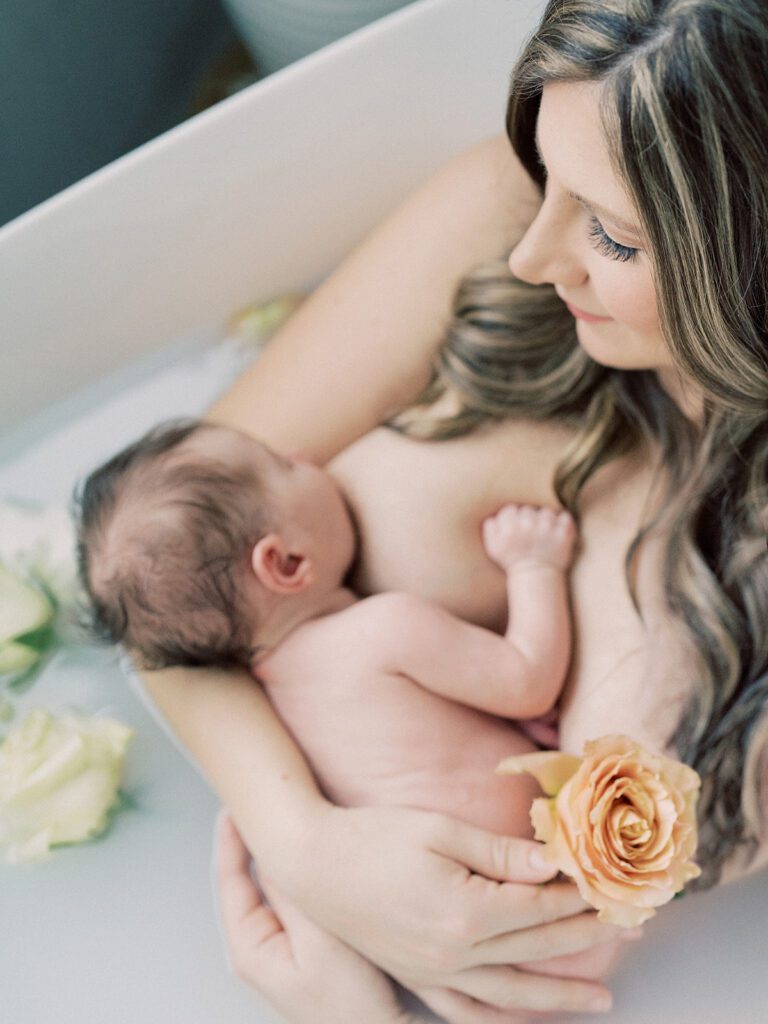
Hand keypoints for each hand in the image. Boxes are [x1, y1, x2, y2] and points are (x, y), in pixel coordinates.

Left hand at [215, 811, 418, 1023]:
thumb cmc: (350, 1003)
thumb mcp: (321, 943)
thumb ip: (296, 894)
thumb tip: (275, 850)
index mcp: (249, 948)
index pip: (230, 879)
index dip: (230, 838)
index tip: (233, 804)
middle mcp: (257, 947)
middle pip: (245, 880)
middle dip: (252, 843)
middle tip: (258, 804)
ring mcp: (279, 949)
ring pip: (270, 889)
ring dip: (276, 857)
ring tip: (283, 821)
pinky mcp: (301, 949)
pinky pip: (291, 901)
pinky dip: (295, 876)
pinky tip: (309, 859)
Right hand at [265, 803, 627, 1021]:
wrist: (312, 865)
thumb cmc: (374, 837)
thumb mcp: (440, 830)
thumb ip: (500, 852)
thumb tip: (553, 863)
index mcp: (464, 911)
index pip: (540, 908)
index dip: (581, 897)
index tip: (615, 889)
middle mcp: (454, 953)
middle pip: (536, 948)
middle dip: (587, 938)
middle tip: (631, 931)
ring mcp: (434, 972)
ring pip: (511, 992)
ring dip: (559, 994)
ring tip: (602, 999)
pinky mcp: (418, 977)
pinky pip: (470, 1010)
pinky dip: (504, 1018)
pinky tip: (528, 1016)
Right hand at [482, 505, 575, 572]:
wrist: (534, 578)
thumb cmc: (512, 562)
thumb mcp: (493, 548)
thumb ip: (490, 528)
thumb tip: (494, 515)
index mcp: (509, 528)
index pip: (510, 509)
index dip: (513, 516)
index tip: (516, 525)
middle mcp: (527, 525)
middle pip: (528, 509)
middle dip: (528, 518)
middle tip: (530, 529)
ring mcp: (546, 529)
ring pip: (546, 511)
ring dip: (545, 519)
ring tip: (544, 530)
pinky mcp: (562, 535)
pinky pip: (565, 517)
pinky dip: (563, 520)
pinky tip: (558, 528)